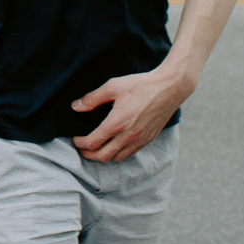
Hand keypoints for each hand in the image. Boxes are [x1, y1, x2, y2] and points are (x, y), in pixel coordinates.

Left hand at [71, 67, 190, 161]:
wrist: (169, 88)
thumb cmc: (140, 85)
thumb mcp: (112, 87)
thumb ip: (92, 99)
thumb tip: (75, 107)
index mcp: (116, 124)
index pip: (93, 143)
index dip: (80, 143)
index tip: (75, 139)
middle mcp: (128, 136)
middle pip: (103, 157)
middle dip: (88, 154)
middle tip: (81, 147)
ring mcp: (140, 140)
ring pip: (117, 158)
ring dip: (103, 156)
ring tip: (96, 147)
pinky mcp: (148, 139)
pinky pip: (130, 154)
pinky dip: (118, 153)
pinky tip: (114, 144)